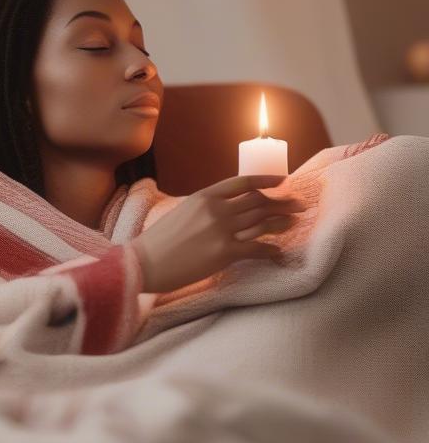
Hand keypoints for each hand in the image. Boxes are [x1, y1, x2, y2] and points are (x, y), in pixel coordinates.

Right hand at [129, 174, 306, 293]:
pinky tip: (277, 252)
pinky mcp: (224, 252)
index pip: (243, 182)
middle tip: (298, 204)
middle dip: (282, 202)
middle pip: (258, 201)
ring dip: (282, 222)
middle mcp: (216, 210)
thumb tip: (227, 210)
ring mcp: (221, 230)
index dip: (266, 180)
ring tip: (294, 222)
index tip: (283, 181)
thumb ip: (205, 208)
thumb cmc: (158, 241)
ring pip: (262, 221)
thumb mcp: (181, 213)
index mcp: (204, 197)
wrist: (144, 262)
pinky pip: (257, 247)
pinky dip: (271, 249)